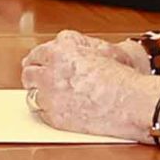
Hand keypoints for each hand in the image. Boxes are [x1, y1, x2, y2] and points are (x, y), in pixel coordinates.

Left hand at [22, 34, 159, 139]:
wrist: (131, 102)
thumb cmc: (123, 77)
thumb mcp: (103, 48)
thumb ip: (81, 45)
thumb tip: (69, 45)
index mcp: (62, 48)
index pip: (38, 52)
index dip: (41, 60)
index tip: (41, 65)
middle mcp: (51, 68)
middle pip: (28, 71)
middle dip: (35, 75)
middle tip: (43, 81)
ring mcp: (50, 93)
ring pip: (31, 93)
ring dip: (40, 93)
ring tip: (53, 96)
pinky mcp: (53, 115)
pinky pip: (41, 112)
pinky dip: (48, 111)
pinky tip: (62, 109)